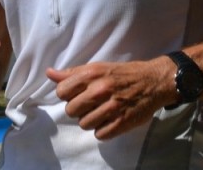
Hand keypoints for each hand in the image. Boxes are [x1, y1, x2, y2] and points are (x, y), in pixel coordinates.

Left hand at [46, 58, 171, 139]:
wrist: (153, 81)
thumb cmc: (121, 74)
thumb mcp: (97, 68)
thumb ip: (72, 73)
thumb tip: (49, 73)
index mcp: (91, 74)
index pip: (61, 91)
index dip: (67, 95)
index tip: (77, 94)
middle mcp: (100, 90)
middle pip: (71, 110)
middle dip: (78, 109)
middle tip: (90, 104)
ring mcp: (111, 107)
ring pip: (84, 124)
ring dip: (91, 120)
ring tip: (101, 112)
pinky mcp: (122, 122)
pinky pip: (100, 134)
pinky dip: (103, 130)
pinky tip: (110, 120)